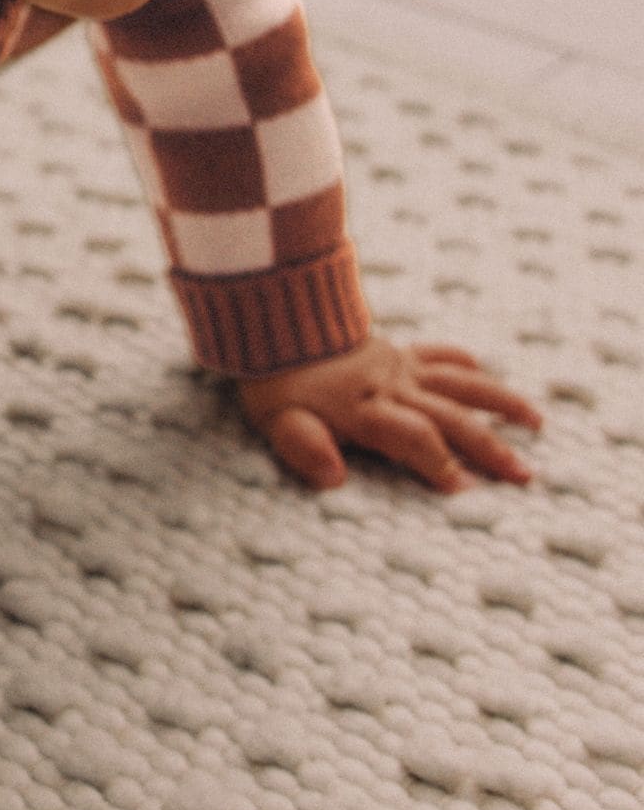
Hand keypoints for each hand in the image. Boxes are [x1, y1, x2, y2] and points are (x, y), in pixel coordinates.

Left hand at [233, 333, 543, 495]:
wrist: (272, 318)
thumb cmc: (273, 379)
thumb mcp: (277, 420)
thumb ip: (305, 448)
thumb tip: (334, 478)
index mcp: (364, 410)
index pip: (414, 439)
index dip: (440, 465)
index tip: (467, 491)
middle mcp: (391, 387)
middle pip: (450, 417)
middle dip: (489, 447)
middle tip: (523, 474)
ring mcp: (399, 367)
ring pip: (460, 383)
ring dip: (500, 402)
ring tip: (536, 421)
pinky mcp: (396, 351)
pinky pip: (439, 354)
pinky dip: (464, 364)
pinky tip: (483, 372)